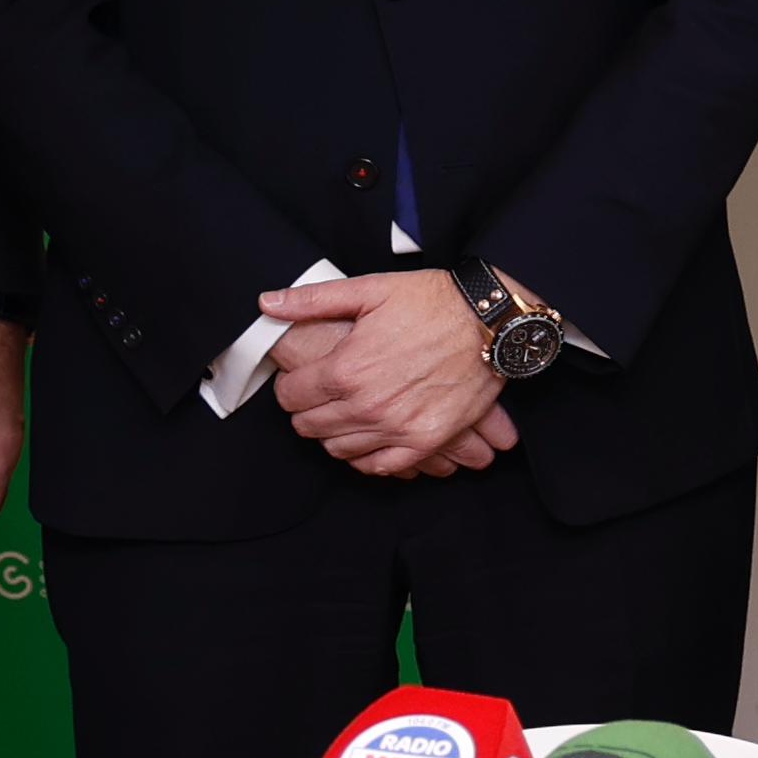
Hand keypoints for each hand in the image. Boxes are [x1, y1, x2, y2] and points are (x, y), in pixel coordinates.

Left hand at [264, 269, 515, 477]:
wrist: (490, 320)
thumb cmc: (432, 301)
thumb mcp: (370, 289)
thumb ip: (313, 300)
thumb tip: (267, 303)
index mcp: (345, 369)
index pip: (291, 396)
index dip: (290, 386)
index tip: (302, 379)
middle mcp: (366, 405)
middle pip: (309, 426)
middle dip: (308, 410)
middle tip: (322, 395)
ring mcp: (396, 428)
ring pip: (339, 449)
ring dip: (334, 433)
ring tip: (345, 413)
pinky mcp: (425, 441)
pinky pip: (380, 467)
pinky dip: (368, 458)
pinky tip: (370, 439)